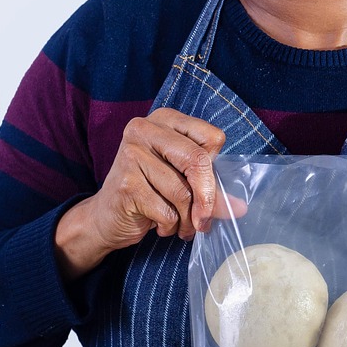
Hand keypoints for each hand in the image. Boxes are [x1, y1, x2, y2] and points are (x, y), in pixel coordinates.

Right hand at [54, 109, 245, 279]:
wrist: (106, 216)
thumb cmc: (150, 193)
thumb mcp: (182, 181)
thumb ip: (210, 187)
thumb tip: (240, 207)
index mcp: (165, 120)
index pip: (212, 137)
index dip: (215, 170)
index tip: (209, 189)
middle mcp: (144, 129)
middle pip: (198, 160)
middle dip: (207, 198)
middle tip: (204, 220)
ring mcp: (131, 154)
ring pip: (182, 192)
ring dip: (187, 219)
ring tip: (181, 226)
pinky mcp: (126, 183)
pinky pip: (166, 211)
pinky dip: (170, 226)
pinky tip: (161, 226)